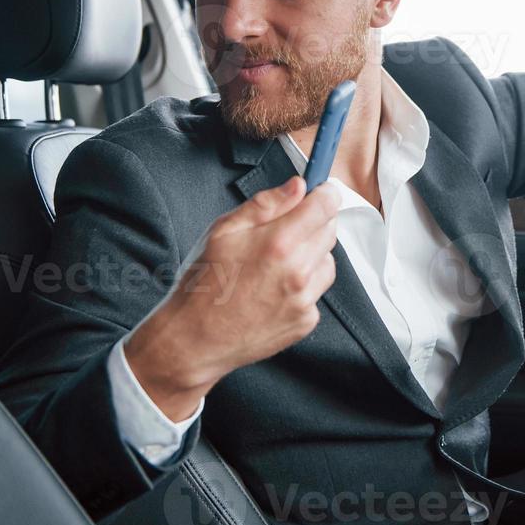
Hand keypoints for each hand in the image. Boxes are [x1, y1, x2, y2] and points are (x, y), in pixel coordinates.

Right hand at [124, 176, 339, 420]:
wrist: (195, 338)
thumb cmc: (204, 284)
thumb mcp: (224, 230)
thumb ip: (265, 204)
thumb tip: (297, 185)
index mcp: (279, 243)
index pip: (326, 206)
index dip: (325, 193)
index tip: (320, 192)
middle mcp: (298, 271)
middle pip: (330, 231)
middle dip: (314, 223)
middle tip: (285, 230)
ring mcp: (305, 299)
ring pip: (327, 261)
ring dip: (312, 255)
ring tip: (276, 264)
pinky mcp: (305, 320)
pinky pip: (317, 291)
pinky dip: (304, 286)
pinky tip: (274, 289)